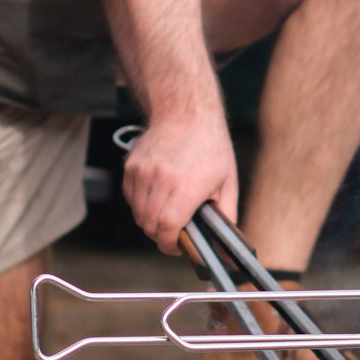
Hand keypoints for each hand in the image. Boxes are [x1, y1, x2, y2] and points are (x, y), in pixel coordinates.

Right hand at [120, 115, 238, 254]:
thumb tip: (225, 245)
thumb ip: (226, 215)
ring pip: (138, 214)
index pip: (167, 229)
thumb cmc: (211, 147)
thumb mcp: (228, 181)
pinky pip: (130, 197)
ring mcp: (142, 173)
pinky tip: (157, 195)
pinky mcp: (131, 167)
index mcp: (186, 187)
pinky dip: (141, 204)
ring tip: (166, 212)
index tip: (178, 247)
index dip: (170, 245)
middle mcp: (161, 180)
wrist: (186, 112)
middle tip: (174, 233)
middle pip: (150, 225)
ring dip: (150, 220)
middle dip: (161, 236)